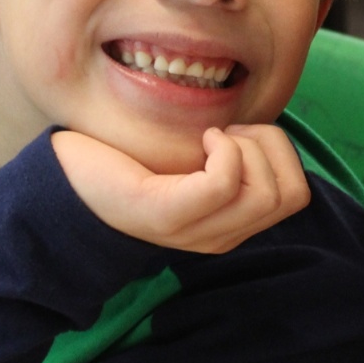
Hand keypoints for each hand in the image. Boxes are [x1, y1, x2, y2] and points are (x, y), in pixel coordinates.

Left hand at [51, 124, 309, 253]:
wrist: (65, 176)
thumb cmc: (130, 157)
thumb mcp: (193, 157)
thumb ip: (232, 153)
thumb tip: (266, 126)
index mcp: (230, 225)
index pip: (298, 195)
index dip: (280, 153)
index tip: (239, 133)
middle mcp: (218, 236)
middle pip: (291, 194)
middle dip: (270, 147)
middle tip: (226, 133)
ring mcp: (193, 232)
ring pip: (266, 192)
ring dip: (248, 147)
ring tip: (212, 137)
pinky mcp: (166, 215)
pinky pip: (223, 184)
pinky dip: (225, 150)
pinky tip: (202, 138)